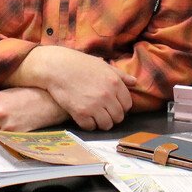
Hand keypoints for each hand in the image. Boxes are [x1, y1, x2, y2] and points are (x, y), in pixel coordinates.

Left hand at [0, 87, 68, 131]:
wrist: (50, 101)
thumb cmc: (30, 94)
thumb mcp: (7, 94)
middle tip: (4, 120)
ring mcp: (6, 125)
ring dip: (0, 132)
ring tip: (13, 122)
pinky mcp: (15, 134)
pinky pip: (5, 140)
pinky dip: (9, 136)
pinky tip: (18, 127)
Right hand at [17, 45, 135, 130]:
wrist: (56, 67)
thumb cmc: (79, 64)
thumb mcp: (102, 66)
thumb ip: (120, 75)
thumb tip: (135, 82)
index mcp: (115, 83)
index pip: (127, 104)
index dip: (121, 107)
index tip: (113, 106)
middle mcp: (107, 95)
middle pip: (118, 117)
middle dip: (112, 116)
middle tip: (103, 113)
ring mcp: (94, 105)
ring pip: (106, 125)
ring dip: (101, 123)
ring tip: (95, 117)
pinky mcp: (80, 113)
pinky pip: (90, 127)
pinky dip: (88, 125)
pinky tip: (84, 118)